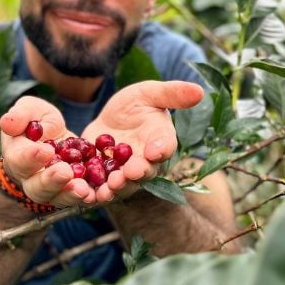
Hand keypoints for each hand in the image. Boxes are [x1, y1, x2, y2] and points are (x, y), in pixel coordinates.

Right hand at [0, 96, 97, 205]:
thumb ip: (20, 115)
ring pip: (57, 198)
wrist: (55, 136)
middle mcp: (32, 178)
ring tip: (82, 188)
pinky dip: (88, 198)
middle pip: (37, 188)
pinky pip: (79, 199)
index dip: (31, 157)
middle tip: (64, 172)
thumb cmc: (38, 121)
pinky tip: (97, 193)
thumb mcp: (30, 110)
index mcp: (17, 156)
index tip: (45, 150)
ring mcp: (53, 189)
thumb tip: (7, 122)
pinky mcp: (72, 191)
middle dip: (50, 181)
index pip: (19, 160)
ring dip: (69, 194)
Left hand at [82, 81, 204, 202]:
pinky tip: (84, 194)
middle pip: (145, 172)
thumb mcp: (150, 93)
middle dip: (137, 173)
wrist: (111, 120)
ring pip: (123, 186)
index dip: (161, 149)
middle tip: (130, 173)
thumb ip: (172, 93)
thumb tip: (199, 90)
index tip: (154, 152)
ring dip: (116, 189)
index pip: (165, 146)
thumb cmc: (137, 105)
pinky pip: (100, 189)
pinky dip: (93, 194)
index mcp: (160, 141)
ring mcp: (125, 174)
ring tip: (108, 189)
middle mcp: (146, 162)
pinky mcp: (103, 178)